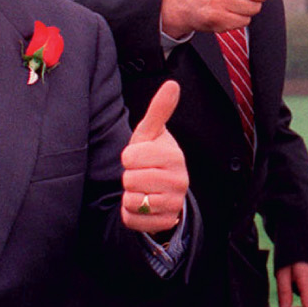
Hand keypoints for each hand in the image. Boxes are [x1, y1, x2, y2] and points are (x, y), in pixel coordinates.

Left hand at [121, 80, 188, 233]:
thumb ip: (159, 110)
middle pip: (129, 180)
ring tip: (142, 189)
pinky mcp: (164, 222)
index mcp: (174, 156)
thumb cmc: (154, 157)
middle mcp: (178, 181)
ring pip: (131, 201)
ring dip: (130, 196)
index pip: (130, 157)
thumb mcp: (153, 133)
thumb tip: (172, 84)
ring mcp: (173, 203)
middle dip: (129, 177)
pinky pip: (131, 219)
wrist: (166, 189)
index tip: (139, 157)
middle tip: (142, 174)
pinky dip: (131, 214)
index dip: (129, 157)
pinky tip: (142, 205)